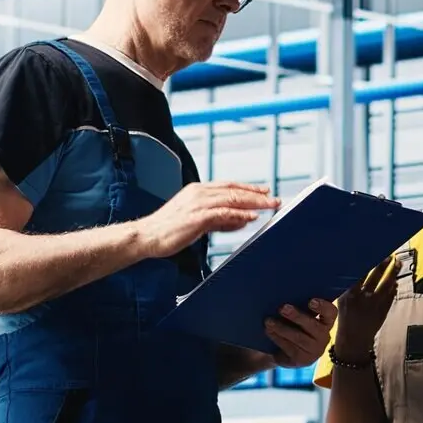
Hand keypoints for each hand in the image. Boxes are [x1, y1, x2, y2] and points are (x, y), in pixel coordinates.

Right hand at [136, 181, 280, 258]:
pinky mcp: (197, 217)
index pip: (229, 185)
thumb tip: (242, 220)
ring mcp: (198, 204)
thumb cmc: (169, 231)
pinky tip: (251, 217)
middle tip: (275, 199)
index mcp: (198, 191)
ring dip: (254, 203)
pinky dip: (239, 215)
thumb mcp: (198, 222)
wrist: (146, 236)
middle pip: (235, 190)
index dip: (249, 188)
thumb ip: (220, 220)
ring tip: (270, 206)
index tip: (265, 191)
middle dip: (258, 195)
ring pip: (232, 199)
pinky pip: (223, 214)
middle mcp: (199, 193)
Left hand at [265, 299, 338, 367]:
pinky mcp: (302, 360)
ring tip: (269, 321)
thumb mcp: (299, 317)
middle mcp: (324, 337)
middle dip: (297, 316)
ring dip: (282, 328)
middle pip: (313, 326)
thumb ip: (298, 307)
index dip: (323, 307)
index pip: (331, 313)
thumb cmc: (293, 327)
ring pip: (299, 338)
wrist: (284, 352)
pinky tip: (269, 331)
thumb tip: (285, 294)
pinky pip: (290, 348)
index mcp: (326, 322)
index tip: (311, 301)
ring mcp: (315, 351)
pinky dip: (277, 338)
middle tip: (283, 308)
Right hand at [332, 256, 399, 359]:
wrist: (353, 340)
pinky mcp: (384, 311)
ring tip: (397, 263)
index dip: (366, 261)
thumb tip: (358, 267)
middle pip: (375, 276)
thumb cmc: (345, 317)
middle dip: (383, 263)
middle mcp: (363, 298)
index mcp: (349, 294)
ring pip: (387, 284)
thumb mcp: (341, 301)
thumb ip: (349, 286)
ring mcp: (375, 305)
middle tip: (388, 254)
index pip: (359, 273)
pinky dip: (394, 287)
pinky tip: (396, 280)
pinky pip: (391, 295)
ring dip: (393, 272)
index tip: (370, 251)